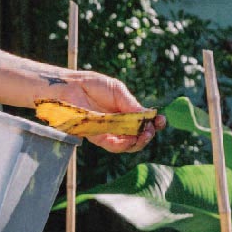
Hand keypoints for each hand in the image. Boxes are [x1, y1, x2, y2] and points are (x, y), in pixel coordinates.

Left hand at [47, 72, 163, 152]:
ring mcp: (108, 132)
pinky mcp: (97, 137)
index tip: (162, 120)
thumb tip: (147, 115)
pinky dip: (122, 144)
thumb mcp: (117, 91)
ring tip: (144, 135)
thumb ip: (130, 104)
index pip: (143, 122)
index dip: (154, 124)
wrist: (70, 87)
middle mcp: (118, 125)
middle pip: (137, 137)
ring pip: (127, 145)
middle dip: (148, 135)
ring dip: (138, 142)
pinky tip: (129, 139)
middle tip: (152, 130)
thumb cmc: (92, 85)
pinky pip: (112, 145)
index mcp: (125, 112)